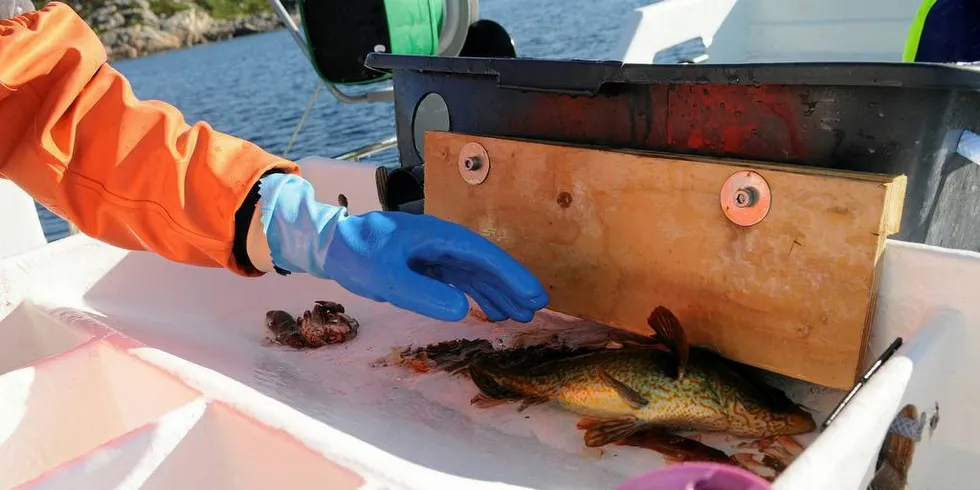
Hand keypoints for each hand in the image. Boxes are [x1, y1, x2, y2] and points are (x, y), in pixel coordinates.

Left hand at [256, 173, 548, 321]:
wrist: (330, 244)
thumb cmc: (356, 254)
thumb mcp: (386, 276)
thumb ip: (423, 294)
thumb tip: (464, 310)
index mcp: (439, 237)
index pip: (484, 256)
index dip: (512, 275)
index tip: (534, 295)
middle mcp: (442, 242)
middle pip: (486, 264)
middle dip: (511, 285)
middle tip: (536, 309)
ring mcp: (435, 253)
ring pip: (475, 273)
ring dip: (497, 292)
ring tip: (517, 316)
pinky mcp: (426, 265)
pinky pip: (459, 280)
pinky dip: (476, 295)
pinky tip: (487, 311)